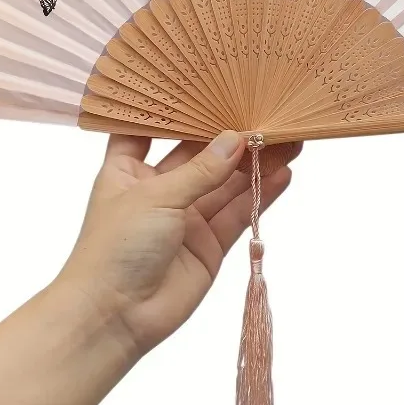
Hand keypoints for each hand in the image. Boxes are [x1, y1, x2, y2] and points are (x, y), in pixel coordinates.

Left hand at [57, 132, 297, 357]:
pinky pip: (238, 213)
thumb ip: (202, 169)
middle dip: (232, 137)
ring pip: (226, 183)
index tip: (205, 85)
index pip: (151, 129)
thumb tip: (238, 139)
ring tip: (290, 139)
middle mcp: (159, 189)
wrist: (113, 318)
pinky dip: (260, 194)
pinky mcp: (209, 244)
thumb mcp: (156, 196)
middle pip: (201, 154)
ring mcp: (186, 217)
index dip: (175, 110)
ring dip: (256, 164)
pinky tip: (283, 173)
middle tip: (268, 114)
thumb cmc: (116, 246)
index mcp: (128, 170)